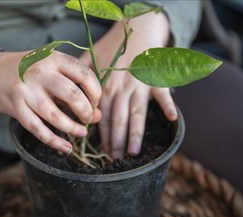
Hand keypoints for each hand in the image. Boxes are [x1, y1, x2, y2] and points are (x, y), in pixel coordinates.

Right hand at [0, 41, 101, 153]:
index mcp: (54, 57)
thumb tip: (98, 115)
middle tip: (88, 119)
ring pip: (55, 116)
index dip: (96, 93)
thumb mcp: (53, 71)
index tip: (95, 103)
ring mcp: (25, 89)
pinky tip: (65, 147)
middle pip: (73, 95)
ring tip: (81, 133)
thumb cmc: (30, 71)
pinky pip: (37, 128)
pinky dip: (54, 141)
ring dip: (72, 128)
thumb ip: (75, 89)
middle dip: (86, 112)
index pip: (85, 75)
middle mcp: (40, 71)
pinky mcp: (14, 106)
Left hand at [80, 12, 177, 158]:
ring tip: (134, 152)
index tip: (103, 152)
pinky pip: (163, 93)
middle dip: (116, 142)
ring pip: (136, 114)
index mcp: (105, 88)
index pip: (102, 118)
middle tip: (116, 160)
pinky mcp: (155, 79)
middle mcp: (120, 90)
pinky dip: (168, 104)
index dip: (102, 136)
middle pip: (118, 120)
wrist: (134, 29)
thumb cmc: (112, 47)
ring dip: (135, 134)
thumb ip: (81, 78)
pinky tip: (173, 119)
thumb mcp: (91, 60)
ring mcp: (139, 85)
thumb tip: (70, 92)